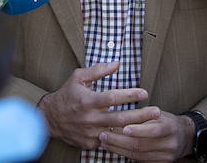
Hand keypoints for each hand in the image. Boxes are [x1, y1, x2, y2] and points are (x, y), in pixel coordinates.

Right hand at [37, 61, 153, 150]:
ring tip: (152, 125)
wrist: (50, 119)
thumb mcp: (78, 77)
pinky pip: (110, 141)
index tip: (145, 92)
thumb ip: (98, 70)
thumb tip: (116, 63)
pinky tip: (136, 134)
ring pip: (117, 132)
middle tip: (157, 111)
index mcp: (88, 101)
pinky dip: (122, 138)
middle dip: (141, 115)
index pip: (113, 97)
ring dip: (135, 128)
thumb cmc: (66, 95)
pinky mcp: (91, 144)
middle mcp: (90, 118)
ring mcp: (91, 133)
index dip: (129, 95)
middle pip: (120, 118)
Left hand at [100, 110, 192, 161]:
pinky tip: (115, 149)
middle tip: (103, 134)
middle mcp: (169, 144)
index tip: (123, 128)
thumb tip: (119, 117)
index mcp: (170, 128)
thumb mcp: (158, 115)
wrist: (184, 137)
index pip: (154, 130)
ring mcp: (166, 157)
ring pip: (138, 156)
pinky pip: (140, 162)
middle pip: (142, 145)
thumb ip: (143, 116)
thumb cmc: (166, 122)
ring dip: (118, 149)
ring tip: (104, 142)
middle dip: (119, 140)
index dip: (138, 130)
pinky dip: (125, 155)